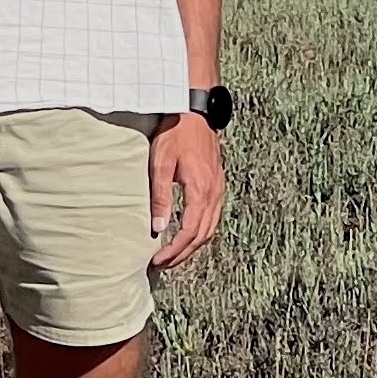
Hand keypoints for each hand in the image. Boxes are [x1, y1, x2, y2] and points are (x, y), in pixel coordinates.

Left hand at [149, 111, 224, 270]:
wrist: (196, 112)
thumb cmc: (176, 134)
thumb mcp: (161, 164)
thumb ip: (160, 197)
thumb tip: (158, 228)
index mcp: (201, 191)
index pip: (189, 233)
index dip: (174, 251)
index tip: (158, 261)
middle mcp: (214, 195)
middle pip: (202, 236)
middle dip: (182, 254)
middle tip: (163, 265)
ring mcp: (219, 190)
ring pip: (210, 229)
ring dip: (193, 246)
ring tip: (174, 255)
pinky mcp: (218, 185)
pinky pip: (213, 217)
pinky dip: (201, 232)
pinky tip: (189, 234)